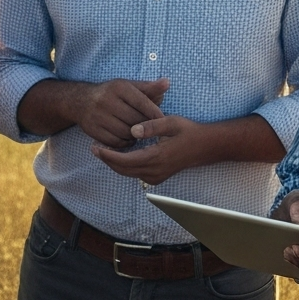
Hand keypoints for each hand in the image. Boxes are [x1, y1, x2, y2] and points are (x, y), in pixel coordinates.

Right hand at [70, 78, 169, 148]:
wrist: (80, 101)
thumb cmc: (111, 94)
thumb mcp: (129, 87)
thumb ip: (149, 87)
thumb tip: (167, 83)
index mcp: (119, 87)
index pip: (143, 102)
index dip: (156, 114)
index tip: (163, 121)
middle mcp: (106, 100)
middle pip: (136, 120)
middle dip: (145, 126)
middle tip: (151, 129)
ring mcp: (98, 116)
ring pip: (126, 133)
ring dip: (136, 136)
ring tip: (138, 133)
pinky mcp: (92, 129)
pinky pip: (115, 142)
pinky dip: (124, 142)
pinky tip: (127, 138)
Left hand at [92, 112, 209, 184]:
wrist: (206, 146)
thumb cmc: (188, 131)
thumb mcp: (171, 122)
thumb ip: (152, 126)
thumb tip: (132, 131)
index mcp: (157, 158)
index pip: (125, 160)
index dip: (108, 155)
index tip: (95, 146)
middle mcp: (155, 171)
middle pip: (123, 169)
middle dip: (106, 159)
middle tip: (92, 146)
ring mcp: (156, 176)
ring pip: (128, 173)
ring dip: (114, 162)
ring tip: (101, 149)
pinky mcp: (157, 177)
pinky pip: (135, 173)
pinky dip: (124, 165)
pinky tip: (118, 153)